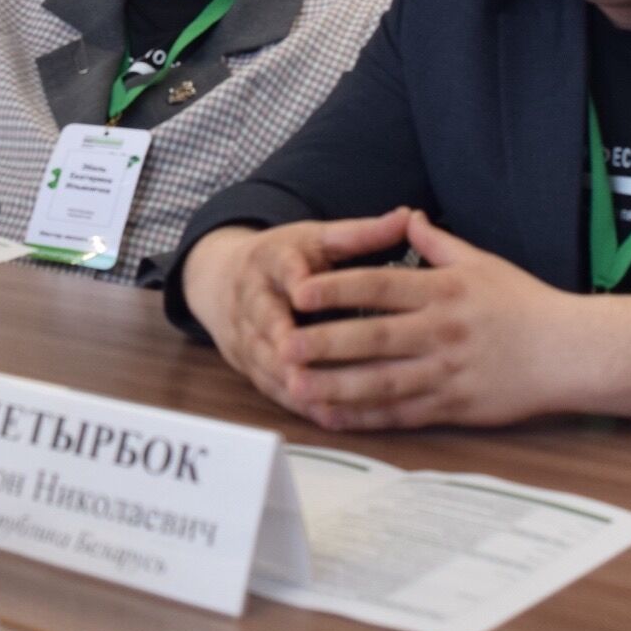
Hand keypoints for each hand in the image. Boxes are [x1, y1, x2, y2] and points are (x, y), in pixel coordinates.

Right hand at [182, 211, 414, 411]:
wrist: (222, 280)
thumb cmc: (285, 259)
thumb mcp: (317, 238)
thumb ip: (360, 234)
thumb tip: (408, 216)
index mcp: (271, 260)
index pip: (279, 267)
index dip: (291, 281)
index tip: (304, 293)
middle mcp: (252, 296)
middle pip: (264, 317)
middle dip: (279, 337)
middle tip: (298, 355)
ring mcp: (246, 333)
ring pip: (264, 357)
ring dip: (287, 376)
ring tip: (316, 392)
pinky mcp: (249, 363)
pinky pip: (270, 386)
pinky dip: (296, 402)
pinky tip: (325, 414)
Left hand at [278, 211, 582, 430]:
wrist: (571, 352)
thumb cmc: (525, 303)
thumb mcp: (483, 262)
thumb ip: (438, 243)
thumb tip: (405, 214)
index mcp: (444, 291)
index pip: (380, 286)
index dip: (337, 289)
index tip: (298, 291)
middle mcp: (442, 331)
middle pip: (373, 337)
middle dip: (325, 342)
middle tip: (281, 345)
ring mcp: (448, 372)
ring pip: (383, 381)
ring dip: (336, 386)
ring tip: (295, 388)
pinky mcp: (455, 407)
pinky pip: (403, 414)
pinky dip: (367, 418)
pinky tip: (334, 416)